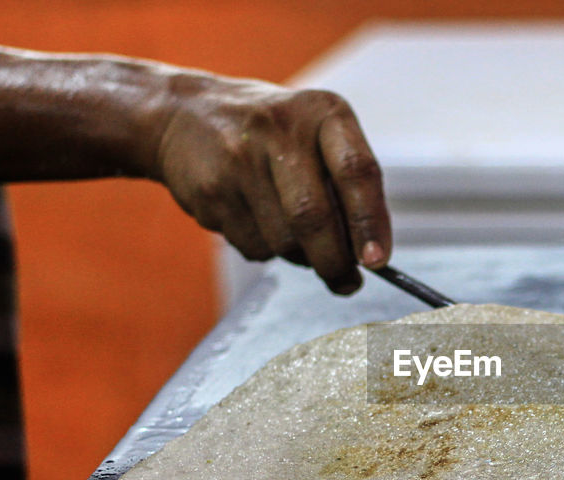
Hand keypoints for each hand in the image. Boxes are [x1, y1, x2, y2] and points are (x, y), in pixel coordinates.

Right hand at [153, 76, 390, 293]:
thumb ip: (348, 186)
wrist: (185, 115)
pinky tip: (258, 221)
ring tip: (294, 235)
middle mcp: (280, 131)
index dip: (370, 222)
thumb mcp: (318, 135)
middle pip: (313, 216)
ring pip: (283, 241)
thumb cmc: (275, 135)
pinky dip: (266, 250)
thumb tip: (369, 256)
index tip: (377, 261)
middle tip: (347, 282)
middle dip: (334, 261)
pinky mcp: (211, 190)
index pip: (357, 171)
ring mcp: (240, 160)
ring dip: (299, 256)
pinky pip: (253, 246)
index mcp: (323, 113)